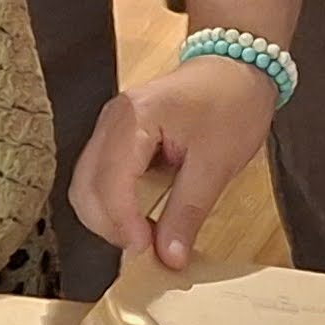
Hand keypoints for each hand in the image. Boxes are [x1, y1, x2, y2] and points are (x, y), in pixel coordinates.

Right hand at [72, 52, 284, 270]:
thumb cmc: (233, 103)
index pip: (110, 182)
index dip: (122, 224)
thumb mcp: (217, 163)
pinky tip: (142, 216)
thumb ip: (188, 212)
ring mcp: (110, 125)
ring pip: (87, 185)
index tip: (144, 252)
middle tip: (146, 249)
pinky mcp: (115, 135)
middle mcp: (111, 119)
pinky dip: (114, 204)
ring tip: (146, 235)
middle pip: (86, 186)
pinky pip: (101, 177)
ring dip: (109, 218)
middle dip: (109, 225)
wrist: (237, 65)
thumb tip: (169, 258)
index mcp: (135, 117)